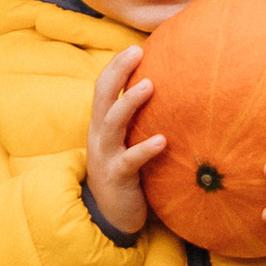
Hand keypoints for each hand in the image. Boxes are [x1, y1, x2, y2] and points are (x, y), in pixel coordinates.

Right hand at [85, 44, 162, 237]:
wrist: (109, 217)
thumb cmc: (124, 175)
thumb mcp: (125, 144)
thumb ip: (136, 123)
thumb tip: (165, 95)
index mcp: (102, 126)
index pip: (103, 88)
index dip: (115, 67)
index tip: (133, 47)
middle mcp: (99, 137)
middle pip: (102, 97)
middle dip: (118, 72)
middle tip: (137, 51)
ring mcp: (106, 156)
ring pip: (112, 124)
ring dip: (130, 103)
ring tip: (150, 85)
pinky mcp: (117, 177)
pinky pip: (130, 161)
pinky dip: (145, 149)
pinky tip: (163, 140)